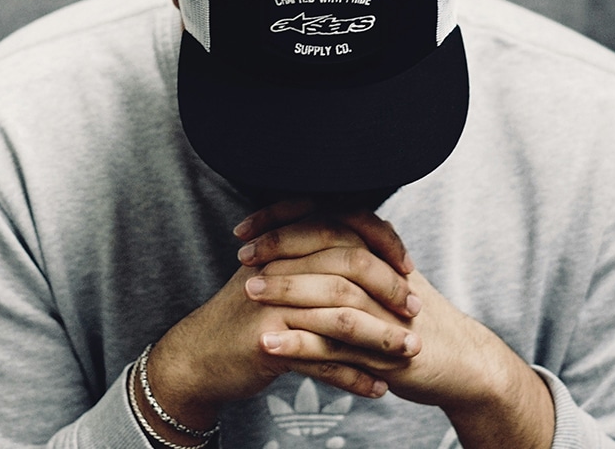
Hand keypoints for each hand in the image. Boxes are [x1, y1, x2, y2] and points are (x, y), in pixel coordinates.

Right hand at [144, 203, 420, 440]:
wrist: (198, 357)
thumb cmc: (246, 317)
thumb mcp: (277, 276)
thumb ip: (314, 256)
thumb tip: (368, 243)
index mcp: (286, 243)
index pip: (345, 227)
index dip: (383, 244)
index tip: (410, 267)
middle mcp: (279, 265)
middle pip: (349, 267)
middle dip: (389, 289)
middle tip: (417, 310)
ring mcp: (272, 302)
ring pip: (341, 316)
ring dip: (381, 337)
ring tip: (410, 352)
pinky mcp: (267, 340)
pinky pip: (323, 359)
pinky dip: (353, 375)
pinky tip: (377, 387)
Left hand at [242, 203, 556, 448]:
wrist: (461, 363)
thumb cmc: (410, 321)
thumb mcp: (383, 279)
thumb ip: (349, 255)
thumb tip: (300, 232)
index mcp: (379, 251)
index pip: (327, 219)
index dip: (284, 219)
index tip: (245, 228)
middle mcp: (384, 273)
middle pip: (328, 248)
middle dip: (280, 250)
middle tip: (242, 256)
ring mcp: (386, 311)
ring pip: (332, 292)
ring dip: (287, 291)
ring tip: (249, 292)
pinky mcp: (385, 350)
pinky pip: (336, 344)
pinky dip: (299, 343)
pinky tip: (269, 345)